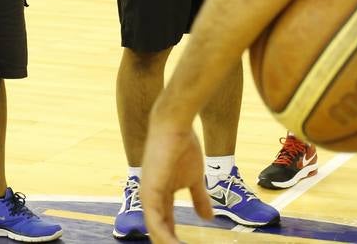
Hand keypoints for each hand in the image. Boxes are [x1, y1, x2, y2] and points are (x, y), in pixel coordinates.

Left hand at [142, 107, 211, 243]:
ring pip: (155, 230)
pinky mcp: (149, 193)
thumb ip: (199, 198)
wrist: (175, 125)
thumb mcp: (195, 179)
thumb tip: (209, 218)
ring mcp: (148, 196)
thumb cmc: (183, 147)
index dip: (174, 238)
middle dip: (169, 243)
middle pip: (158, 230)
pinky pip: (155, 222)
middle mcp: (151, 199)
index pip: (166, 224)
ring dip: (167, 243)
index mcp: (161, 196)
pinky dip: (164, 237)